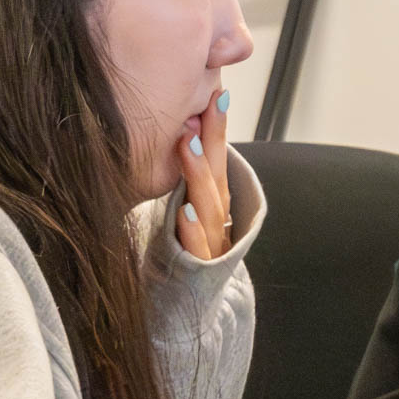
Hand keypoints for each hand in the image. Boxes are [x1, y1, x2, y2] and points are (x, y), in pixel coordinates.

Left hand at [174, 88, 231, 259]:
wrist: (190, 304)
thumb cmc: (186, 253)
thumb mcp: (190, 211)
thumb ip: (190, 179)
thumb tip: (179, 135)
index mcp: (215, 202)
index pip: (220, 159)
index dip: (219, 128)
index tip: (218, 94)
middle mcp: (219, 218)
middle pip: (219, 176)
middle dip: (214, 141)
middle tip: (205, 107)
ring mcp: (212, 242)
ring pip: (211, 205)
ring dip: (200, 174)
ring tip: (190, 145)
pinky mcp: (200, 267)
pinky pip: (199, 246)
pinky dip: (192, 228)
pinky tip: (183, 210)